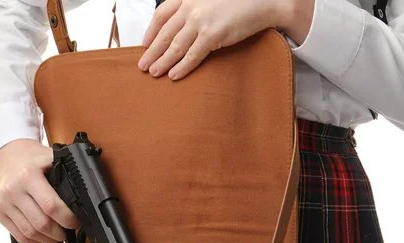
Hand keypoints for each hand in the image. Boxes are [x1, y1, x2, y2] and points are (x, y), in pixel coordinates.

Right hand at [0, 139, 79, 242]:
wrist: (7, 155)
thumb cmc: (32, 158)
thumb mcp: (50, 158)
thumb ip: (65, 173)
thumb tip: (84, 196)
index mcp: (28, 176)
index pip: (51, 206)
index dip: (67, 219)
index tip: (76, 221)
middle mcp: (13, 191)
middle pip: (41, 223)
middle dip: (59, 232)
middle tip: (68, 230)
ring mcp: (3, 203)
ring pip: (29, 233)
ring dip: (48, 240)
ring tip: (58, 236)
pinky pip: (18, 235)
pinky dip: (34, 242)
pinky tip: (44, 239)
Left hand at [138, 0, 295, 79]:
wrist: (261, 1)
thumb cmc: (237, 1)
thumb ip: (193, 8)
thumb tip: (181, 26)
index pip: (161, 15)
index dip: (150, 32)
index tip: (145, 44)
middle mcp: (190, 8)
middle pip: (164, 33)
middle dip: (152, 52)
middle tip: (142, 66)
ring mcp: (200, 21)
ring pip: (175, 46)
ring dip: (162, 61)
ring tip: (154, 73)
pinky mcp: (212, 35)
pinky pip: (192, 55)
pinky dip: (182, 66)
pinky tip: (173, 75)